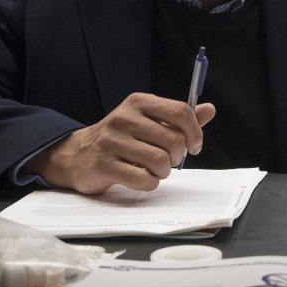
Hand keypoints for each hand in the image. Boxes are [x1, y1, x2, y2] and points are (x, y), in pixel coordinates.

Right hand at [26, 93, 215, 193]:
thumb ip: (179, 118)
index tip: (194, 145)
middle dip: (177, 156)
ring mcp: (111, 141)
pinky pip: (143, 179)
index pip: (180, 112)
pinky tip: (141, 178)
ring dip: (163, 172)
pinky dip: (149, 183)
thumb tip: (209, 109)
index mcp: (139, 103)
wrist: (77, 154)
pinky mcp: (103, 165)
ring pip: (160, 161)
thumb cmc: (121, 138)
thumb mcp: (148, 121)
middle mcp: (124, 118)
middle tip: (168, 160)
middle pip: (173, 140)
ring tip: (154, 170)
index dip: (195, 132)